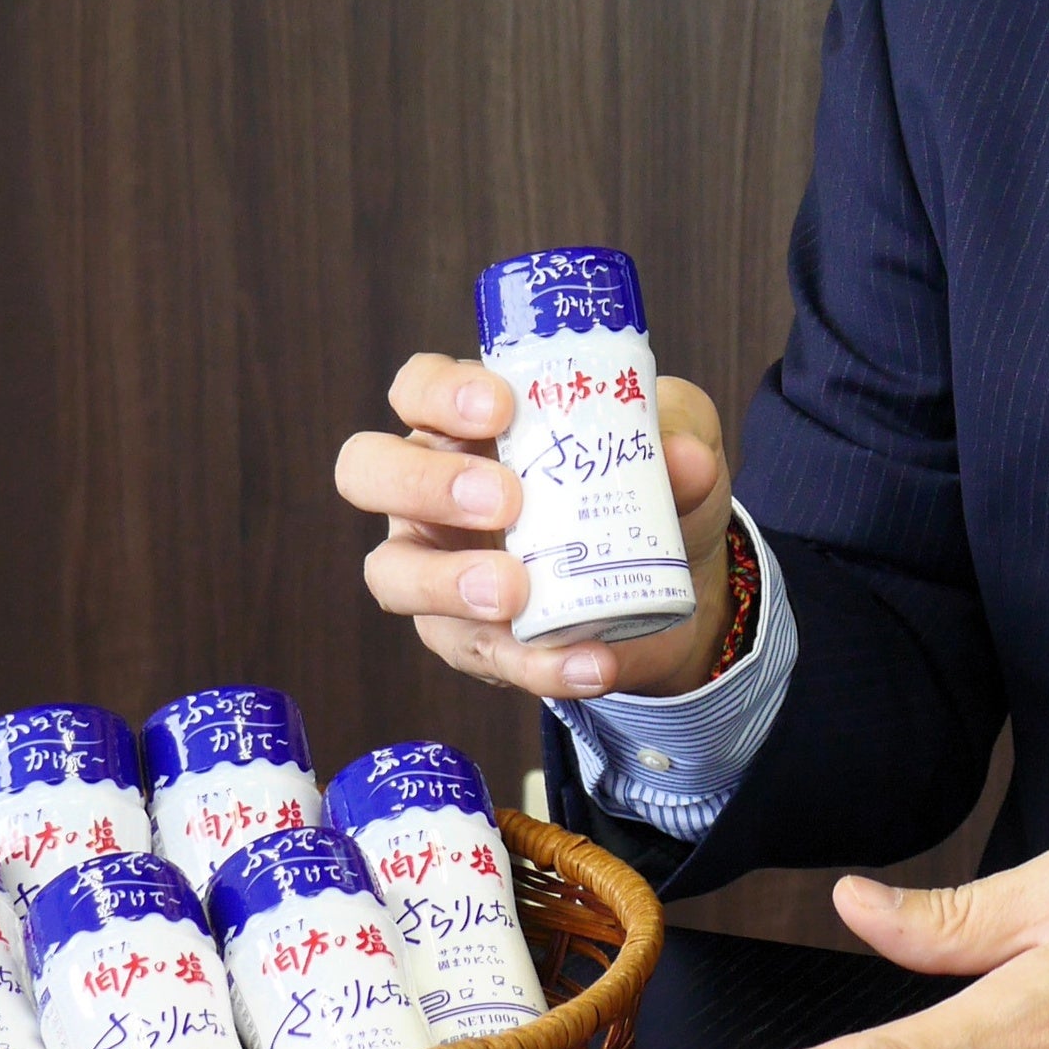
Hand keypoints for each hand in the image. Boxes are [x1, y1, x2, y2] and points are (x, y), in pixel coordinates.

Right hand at [335, 354, 738, 701]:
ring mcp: (436, 567)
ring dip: (450, 583)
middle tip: (503, 499)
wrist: (679, 583)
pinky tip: (588, 662)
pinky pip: (480, 655)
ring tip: (515, 593)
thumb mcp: (680, 445)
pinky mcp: (467, 639)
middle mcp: (433, 488)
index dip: (440, 392)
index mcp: (470, 421)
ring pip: (394, 574)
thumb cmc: (650, 485)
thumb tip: (681, 459)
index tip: (500, 408)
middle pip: (367, 469)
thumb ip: (682, 440)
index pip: (418, 386)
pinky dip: (535, 663)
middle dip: (425, 483)